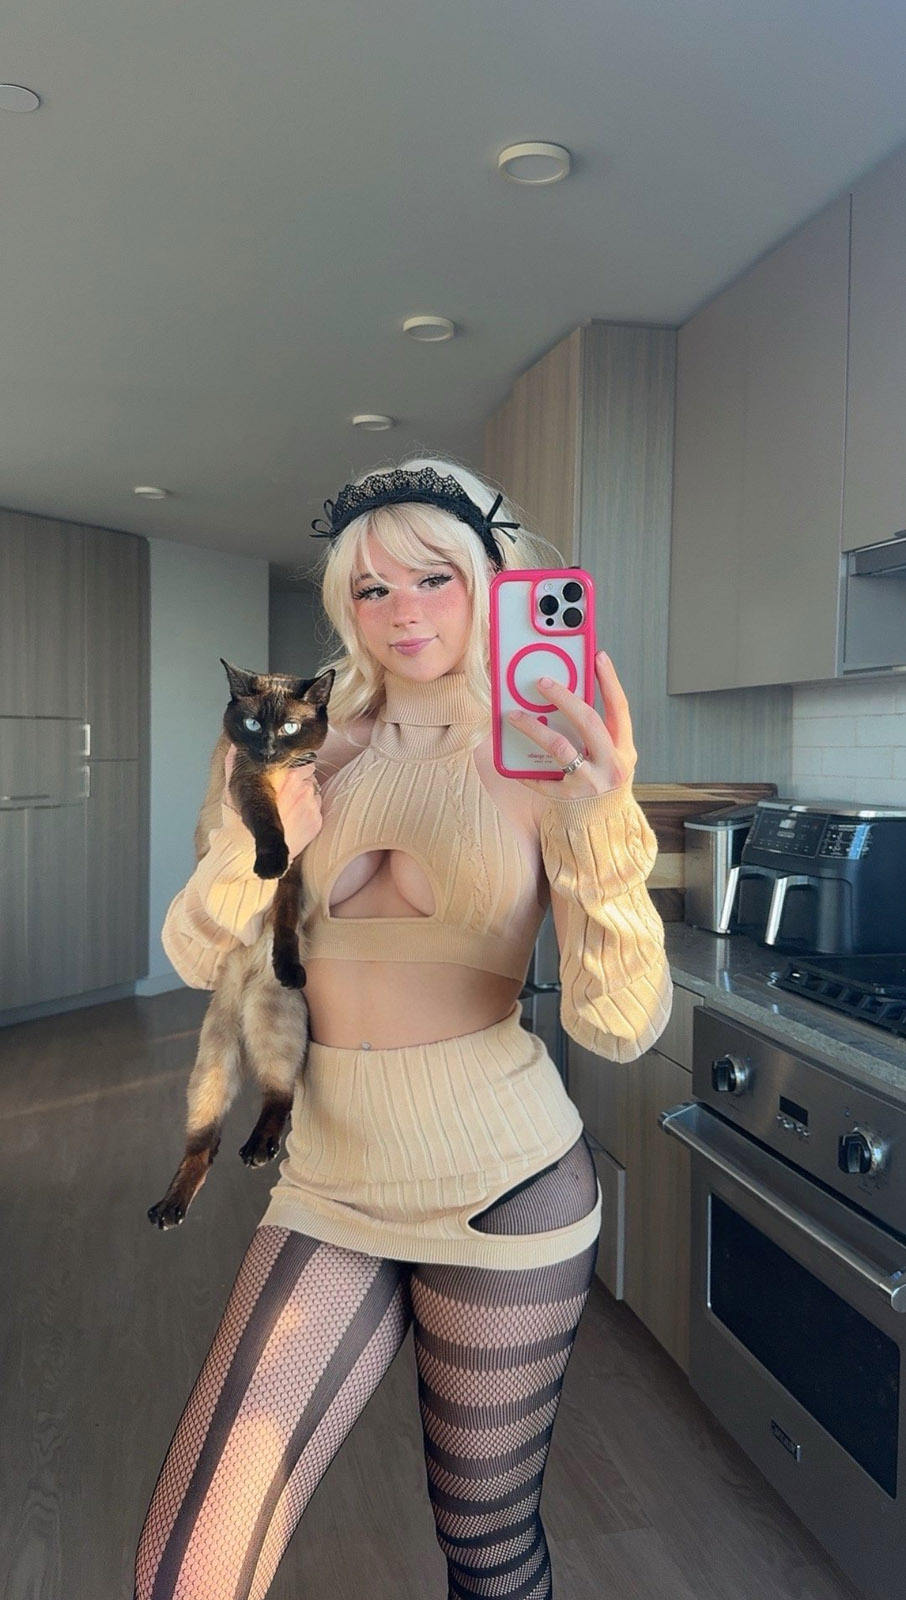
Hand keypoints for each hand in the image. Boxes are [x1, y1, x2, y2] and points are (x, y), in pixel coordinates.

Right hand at [223, 745, 323, 857]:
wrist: (247, 850)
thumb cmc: (239, 817)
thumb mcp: (233, 784)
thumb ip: (235, 760)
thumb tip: (235, 744)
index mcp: (285, 774)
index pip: (302, 759)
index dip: (292, 766)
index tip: (284, 775)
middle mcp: (302, 786)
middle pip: (309, 774)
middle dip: (299, 780)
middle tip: (284, 793)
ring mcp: (311, 804)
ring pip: (314, 791)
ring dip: (304, 796)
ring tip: (287, 808)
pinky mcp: (315, 821)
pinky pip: (317, 809)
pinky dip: (308, 812)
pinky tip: (292, 819)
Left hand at [507, 651, 637, 798]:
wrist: (601, 823)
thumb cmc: (601, 778)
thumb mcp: (608, 754)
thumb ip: (595, 729)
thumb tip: (568, 692)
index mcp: (624, 748)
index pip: (620, 708)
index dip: (610, 681)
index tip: (599, 656)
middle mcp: (611, 764)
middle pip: (588, 722)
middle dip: (565, 698)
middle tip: (542, 682)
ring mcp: (590, 783)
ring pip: (560, 748)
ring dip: (534, 728)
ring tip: (514, 715)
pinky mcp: (569, 798)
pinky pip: (541, 777)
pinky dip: (525, 767)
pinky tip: (509, 757)